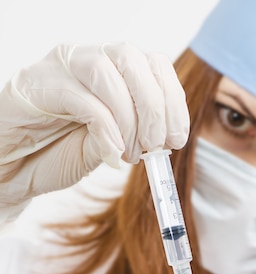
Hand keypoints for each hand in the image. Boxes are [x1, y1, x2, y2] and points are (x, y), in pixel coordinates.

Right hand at [0, 43, 188, 206]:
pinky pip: (80, 97)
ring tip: (129, 154)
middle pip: (133, 58)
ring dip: (129, 118)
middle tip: (154, 147)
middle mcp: (86, 59)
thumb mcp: (107, 148)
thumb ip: (131, 136)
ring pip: (107, 70)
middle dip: (154, 107)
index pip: (154, 64)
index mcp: (111, 71)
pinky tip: (110, 153)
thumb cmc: (56, 155)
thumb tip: (161, 140)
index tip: (176, 138)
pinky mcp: (36, 84)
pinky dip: (105, 127)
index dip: (173, 100)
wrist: (12, 170)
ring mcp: (60, 68)